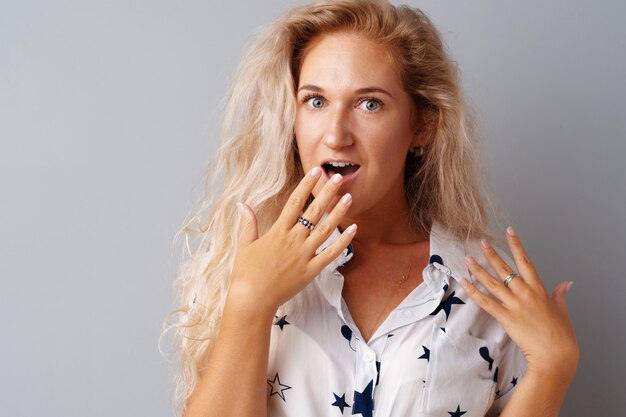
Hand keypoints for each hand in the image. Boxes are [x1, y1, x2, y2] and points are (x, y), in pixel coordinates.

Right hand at [229, 167, 356, 315]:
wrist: (252, 299)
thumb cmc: (246, 273)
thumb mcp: (245, 245)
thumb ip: (248, 224)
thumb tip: (242, 204)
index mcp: (278, 232)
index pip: (295, 202)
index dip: (306, 185)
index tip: (317, 171)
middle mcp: (293, 240)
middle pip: (314, 212)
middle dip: (327, 193)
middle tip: (339, 178)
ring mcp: (304, 255)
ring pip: (326, 230)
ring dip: (338, 213)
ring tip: (349, 198)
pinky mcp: (311, 271)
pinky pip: (331, 254)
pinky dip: (344, 241)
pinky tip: (354, 229)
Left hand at [460, 227, 578, 381]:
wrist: (555, 356)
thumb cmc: (561, 336)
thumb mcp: (562, 311)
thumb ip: (560, 295)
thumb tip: (566, 283)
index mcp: (540, 290)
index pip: (526, 261)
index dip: (517, 245)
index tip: (509, 231)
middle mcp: (526, 293)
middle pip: (505, 269)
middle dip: (492, 254)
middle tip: (481, 242)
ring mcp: (515, 305)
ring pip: (492, 283)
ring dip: (478, 270)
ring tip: (467, 258)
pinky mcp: (506, 318)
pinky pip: (486, 302)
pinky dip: (473, 291)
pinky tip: (464, 282)